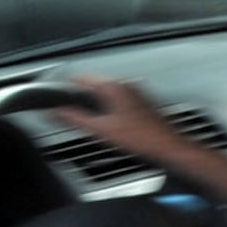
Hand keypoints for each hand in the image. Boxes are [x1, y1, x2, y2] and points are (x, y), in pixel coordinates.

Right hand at [49, 78, 192, 167]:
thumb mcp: (101, 130)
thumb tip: (55, 112)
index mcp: (114, 86)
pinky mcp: (144, 102)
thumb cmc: (143, 139)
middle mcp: (127, 84)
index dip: (65, 89)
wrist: (170, 148)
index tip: (56, 99)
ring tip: (95, 124)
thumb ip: (74, 118)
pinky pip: (120, 100)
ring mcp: (137, 92)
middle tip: (72, 115)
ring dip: (97, 105)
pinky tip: (114, 126)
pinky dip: (112, 109)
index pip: (80, 78)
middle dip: (81, 99)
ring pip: (108, 93)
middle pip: (94, 86)